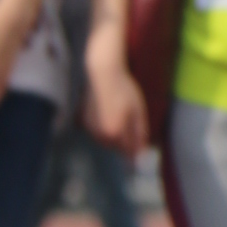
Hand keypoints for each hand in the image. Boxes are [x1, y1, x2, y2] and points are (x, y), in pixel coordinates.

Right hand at [82, 19, 149, 157]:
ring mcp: (91, 129)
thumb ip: (140, 133)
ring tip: (119, 116)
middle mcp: (101, 135)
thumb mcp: (138, 111)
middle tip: (131, 124)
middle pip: (117, 147)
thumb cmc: (124, 90)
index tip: (141, 143)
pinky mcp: (84, 122)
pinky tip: (108, 113)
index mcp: (115, 133)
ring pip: (106, 140)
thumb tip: (142, 150)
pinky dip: (104, 128)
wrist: (102, 75)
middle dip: (125, 141)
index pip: (128, 151)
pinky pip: (98, 132)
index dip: (137, 148)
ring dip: (114, 135)